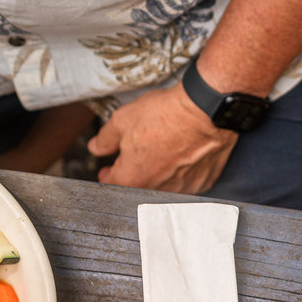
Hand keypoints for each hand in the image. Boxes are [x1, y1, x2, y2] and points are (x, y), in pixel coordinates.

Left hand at [88, 84, 237, 193]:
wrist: (205, 111)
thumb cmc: (166, 115)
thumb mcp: (122, 120)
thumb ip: (105, 138)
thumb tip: (97, 147)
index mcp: (133, 178)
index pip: (112, 185)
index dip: (107, 175)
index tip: (109, 170)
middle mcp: (158, 189)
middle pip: (140, 187)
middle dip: (135, 173)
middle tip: (138, 155)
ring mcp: (183, 188)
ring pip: (165, 186)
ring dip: (160, 173)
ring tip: (163, 150)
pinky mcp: (203, 181)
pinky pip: (188, 181)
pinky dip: (183, 171)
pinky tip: (183, 154)